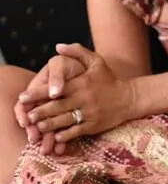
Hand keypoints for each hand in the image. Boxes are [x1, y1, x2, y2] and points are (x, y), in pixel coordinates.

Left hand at [21, 44, 136, 152]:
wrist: (129, 98)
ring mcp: (89, 113)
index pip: (55, 88)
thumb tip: (58, 47)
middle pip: (56, 107)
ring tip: (37, 127)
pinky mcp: (93, 126)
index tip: (23, 97)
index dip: (37, 93)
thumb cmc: (109, 80)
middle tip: (27, 115)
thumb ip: (77, 51)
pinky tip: (55, 136)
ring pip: (63, 121)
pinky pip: (74, 132)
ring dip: (48, 125)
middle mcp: (84, 98)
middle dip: (39, 112)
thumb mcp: (97, 61)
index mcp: (81, 83)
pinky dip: (63, 136)